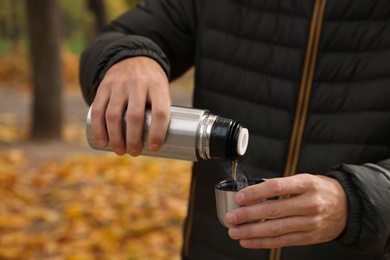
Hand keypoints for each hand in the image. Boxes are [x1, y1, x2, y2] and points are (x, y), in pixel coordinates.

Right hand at [91, 56, 170, 155]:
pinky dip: (99, 129)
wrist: (134, 58)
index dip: (158, 133)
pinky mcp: (104, 86)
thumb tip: (159, 143)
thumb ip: (161, 112)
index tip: (154, 148)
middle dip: (133, 140)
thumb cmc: (152, 84)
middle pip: (134, 117)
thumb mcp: (162, 91)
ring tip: (120, 151)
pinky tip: (103, 141)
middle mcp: (138, 83)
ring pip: (113, 115)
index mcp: (157, 86)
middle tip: (135, 152)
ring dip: (115, 138)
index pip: (160, 112)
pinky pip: (98, 110)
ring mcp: (119, 84)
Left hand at [225, 174, 347, 247]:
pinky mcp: (309, 237)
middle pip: (273, 210)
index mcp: (306, 184)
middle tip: (230, 217)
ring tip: (234, 231)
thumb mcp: (304, 179)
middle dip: (248, 215)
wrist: (348, 207)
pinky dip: (262, 241)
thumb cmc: (320, 190)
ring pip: (276, 228)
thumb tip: (254, 188)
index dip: (255, 193)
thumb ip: (281, 184)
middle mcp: (309, 203)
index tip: (239, 197)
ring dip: (251, 231)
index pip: (276, 187)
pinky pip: (282, 241)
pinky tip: (248, 240)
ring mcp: (310, 222)